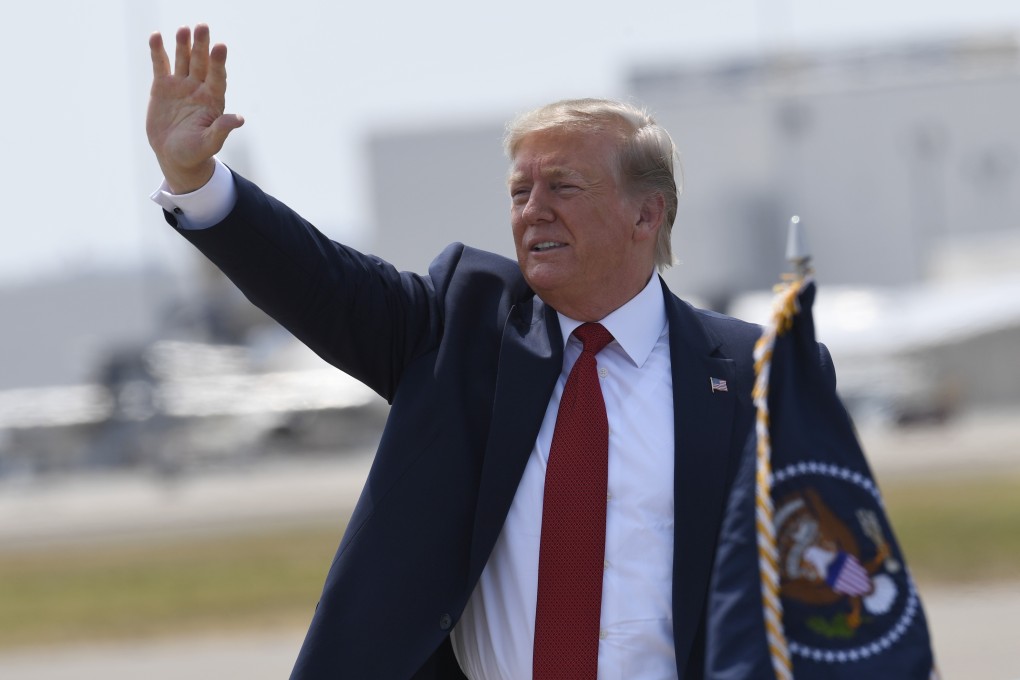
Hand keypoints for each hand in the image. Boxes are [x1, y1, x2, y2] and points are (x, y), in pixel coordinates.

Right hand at [147, 24, 244, 193]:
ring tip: (183, 29)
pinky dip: (158, 51)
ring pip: (182, 59)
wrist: (174, 156)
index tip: (220, 47)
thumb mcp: (209, 143)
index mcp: (213, 100)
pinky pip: (161, 65)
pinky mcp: (162, 87)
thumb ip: (221, 130)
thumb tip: (239, 119)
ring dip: (183, 44)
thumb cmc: (196, 152)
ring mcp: (181, 85)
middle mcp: (199, 88)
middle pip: (201, 62)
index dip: (219, 63)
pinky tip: (156, 36)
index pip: (218, 77)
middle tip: (202, 27)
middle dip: (202, 45)